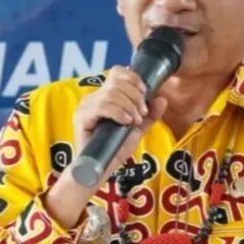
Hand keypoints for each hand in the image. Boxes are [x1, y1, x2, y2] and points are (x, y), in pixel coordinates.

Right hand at [73, 65, 167, 181]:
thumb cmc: (115, 149)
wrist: (100, 170)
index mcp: (105, 96)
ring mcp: (85, 107)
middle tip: (141, 113)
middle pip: (117, 82)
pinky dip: (118, 112)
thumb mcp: (137, 130)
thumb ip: (149, 115)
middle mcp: (93, 98)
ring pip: (111, 93)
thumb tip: (162, 98)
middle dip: (135, 96)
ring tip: (134, 121)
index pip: (117, 73)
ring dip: (128, 106)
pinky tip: (125, 122)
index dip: (133, 79)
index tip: (145, 94)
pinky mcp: (81, 118)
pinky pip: (102, 106)